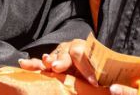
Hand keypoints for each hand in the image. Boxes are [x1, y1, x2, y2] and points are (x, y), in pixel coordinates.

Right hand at [18, 39, 137, 94]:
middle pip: (68, 51)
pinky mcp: (50, 63)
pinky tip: (24, 64)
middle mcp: (73, 49)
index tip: (93, 81)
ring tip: (46, 65)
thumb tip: (114, 90)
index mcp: (89, 51)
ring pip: (54, 56)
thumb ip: (110, 83)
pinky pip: (39, 64)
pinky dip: (33, 64)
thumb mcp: (107, 78)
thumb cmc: (102, 76)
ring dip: (50, 60)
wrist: (95, 73)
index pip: (86, 55)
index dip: (88, 68)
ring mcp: (60, 55)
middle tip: (58, 68)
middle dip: (64, 61)